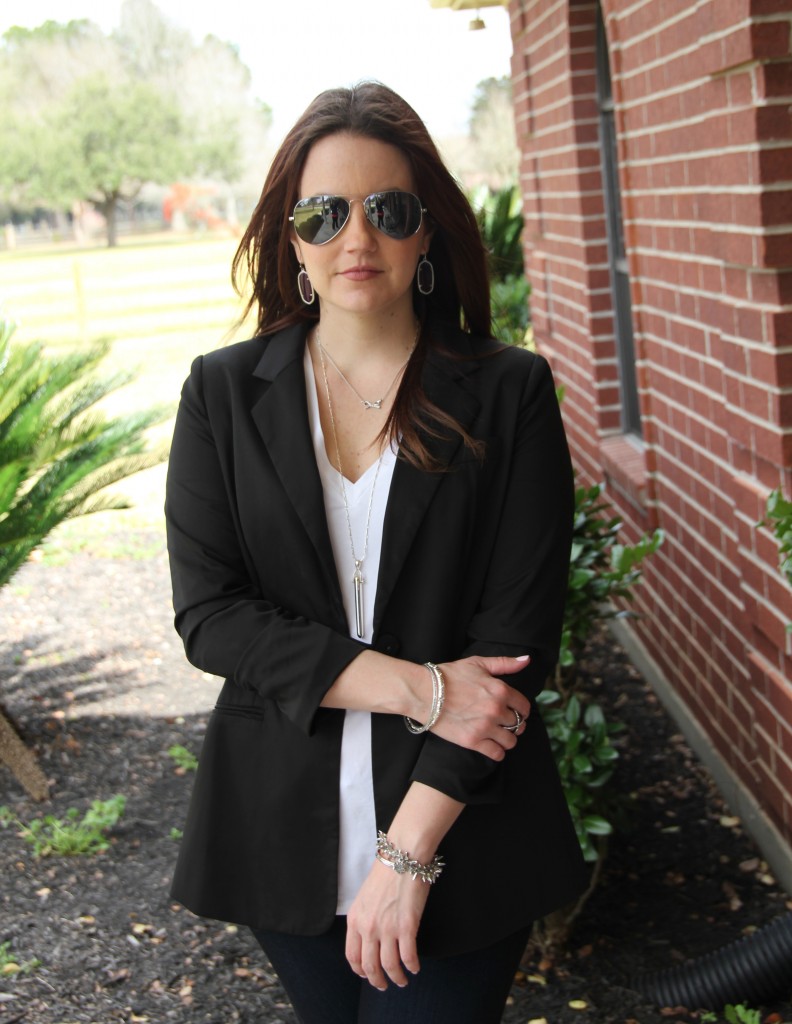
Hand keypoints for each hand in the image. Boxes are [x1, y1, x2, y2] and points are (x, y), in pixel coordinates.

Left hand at [345, 859, 428, 989]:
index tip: (367, 974)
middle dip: (377, 981)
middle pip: (370, 966)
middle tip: (385, 985)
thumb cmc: (386, 872)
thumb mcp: (364, 897)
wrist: (403, 856)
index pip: (352, 956)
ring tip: (402, 980)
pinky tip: (415, 967)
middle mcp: (368, 928)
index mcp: (355, 919)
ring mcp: (388, 929)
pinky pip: (408, 957)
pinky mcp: (407, 927)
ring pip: (390, 966)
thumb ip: (364, 918)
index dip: (360, 970)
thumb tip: (369, 937)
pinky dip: (412, 966)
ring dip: (396, 978)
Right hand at [430, 655, 530, 760]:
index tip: (515, 712)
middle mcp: (496, 709)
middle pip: (519, 724)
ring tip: (498, 735)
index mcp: (500, 690)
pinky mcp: (472, 741)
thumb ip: (504, 663)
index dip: (522, 710)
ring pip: (511, 741)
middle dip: (514, 724)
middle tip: (504, 723)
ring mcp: (485, 727)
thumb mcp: (477, 663)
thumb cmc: (449, 676)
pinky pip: (497, 754)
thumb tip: (527, 660)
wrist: (423, 692)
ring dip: (507, 739)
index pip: (524, 707)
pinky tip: (491, 746)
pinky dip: (497, 752)